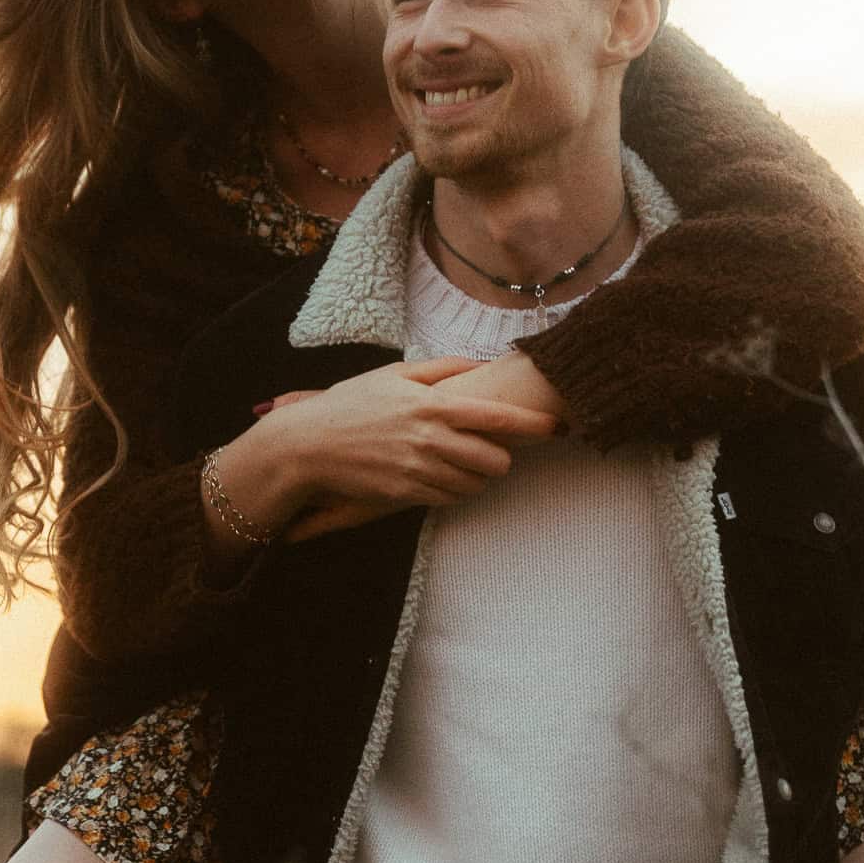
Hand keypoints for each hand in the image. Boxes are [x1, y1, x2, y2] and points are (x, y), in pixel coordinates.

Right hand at [248, 356, 557, 540]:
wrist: (309, 445)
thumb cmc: (351, 404)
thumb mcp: (394, 374)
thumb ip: (441, 368)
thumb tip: (479, 363)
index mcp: (431, 405)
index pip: (496, 418)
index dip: (531, 425)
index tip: (554, 427)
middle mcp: (429, 439)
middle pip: (494, 460)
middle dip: (501, 458)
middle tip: (495, 451)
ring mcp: (417, 469)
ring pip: (473, 485)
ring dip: (478, 478)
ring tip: (466, 466)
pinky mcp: (404, 493)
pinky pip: (447, 499)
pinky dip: (453, 491)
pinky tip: (441, 477)